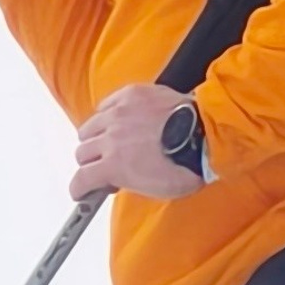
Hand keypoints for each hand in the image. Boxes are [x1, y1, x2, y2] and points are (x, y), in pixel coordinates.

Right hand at [72, 83, 207, 201]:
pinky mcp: (131, 94)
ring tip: (110, 138)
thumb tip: (117, 179)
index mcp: (114, 165)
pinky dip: (108, 112)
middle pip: (82, 151)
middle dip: (90, 161)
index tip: (81, 190)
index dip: (79, 188)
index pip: (81, 179)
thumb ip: (127, 181)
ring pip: (90, 125)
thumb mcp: (153, 188)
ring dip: (96, 135)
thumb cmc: (186, 167)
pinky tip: (119, 117)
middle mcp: (110, 137)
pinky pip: (106, 103)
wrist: (206, 135)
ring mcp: (119, 112)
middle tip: (103, 163)